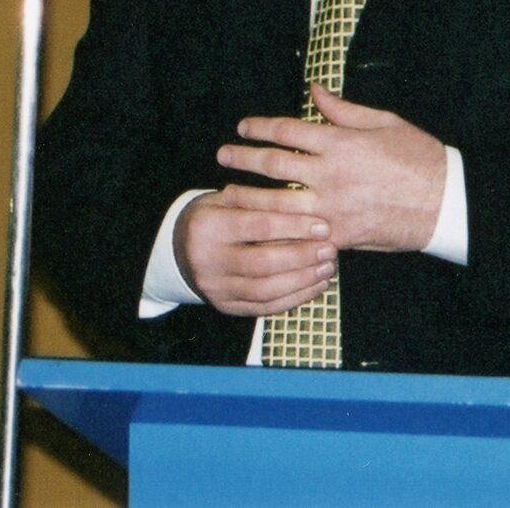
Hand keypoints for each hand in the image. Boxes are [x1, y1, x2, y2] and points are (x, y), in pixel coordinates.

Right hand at [174, 187, 336, 316]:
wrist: (179, 248)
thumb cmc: (214, 217)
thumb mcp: (228, 200)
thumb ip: (262, 201)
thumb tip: (308, 202)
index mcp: (208, 227)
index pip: (258, 226)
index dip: (294, 227)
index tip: (323, 226)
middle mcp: (207, 261)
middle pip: (263, 263)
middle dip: (302, 257)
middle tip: (330, 249)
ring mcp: (215, 288)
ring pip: (265, 291)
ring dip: (302, 281)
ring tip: (327, 267)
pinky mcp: (225, 306)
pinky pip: (264, 308)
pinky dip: (294, 299)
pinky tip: (315, 286)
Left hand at [216, 84, 446, 253]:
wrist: (444, 202)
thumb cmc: (418, 157)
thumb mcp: (383, 122)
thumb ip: (343, 109)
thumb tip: (314, 90)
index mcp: (341, 143)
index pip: (287, 131)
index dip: (260, 126)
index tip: (243, 126)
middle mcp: (331, 174)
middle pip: (273, 165)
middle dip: (243, 159)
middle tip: (223, 155)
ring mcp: (332, 208)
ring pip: (277, 202)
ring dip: (247, 196)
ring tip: (226, 192)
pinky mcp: (339, 235)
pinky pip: (299, 234)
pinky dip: (276, 230)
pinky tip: (258, 227)